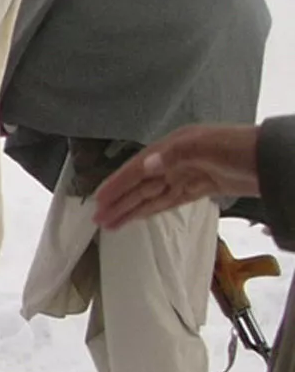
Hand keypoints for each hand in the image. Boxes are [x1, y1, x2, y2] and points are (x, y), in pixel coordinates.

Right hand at [95, 125, 259, 230]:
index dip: (117, 184)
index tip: (98, 200)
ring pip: (152, 195)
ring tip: (110, 224)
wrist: (272, 161)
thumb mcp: (206, 147)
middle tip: (98, 219)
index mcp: (174, 147)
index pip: (137, 168)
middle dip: (119, 201)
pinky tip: (138, 216)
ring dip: (131, 209)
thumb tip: (145, 166)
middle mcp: (176, 160)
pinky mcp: (200, 188)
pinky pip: (168, 200)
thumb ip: (174, 155)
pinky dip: (151, 208)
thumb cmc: (240, 149)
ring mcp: (188, 175)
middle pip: (141, 184)